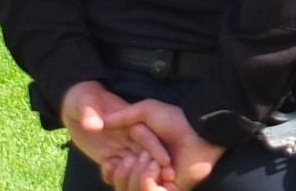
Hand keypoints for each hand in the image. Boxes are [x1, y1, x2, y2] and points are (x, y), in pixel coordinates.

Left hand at [61, 82, 173, 189]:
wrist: (73, 104)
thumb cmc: (83, 97)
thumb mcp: (84, 101)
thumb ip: (90, 113)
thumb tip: (92, 125)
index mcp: (129, 121)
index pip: (149, 136)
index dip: (157, 149)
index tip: (165, 162)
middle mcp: (128, 136)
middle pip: (146, 154)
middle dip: (152, 167)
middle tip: (159, 180)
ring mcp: (119, 146)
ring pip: (133, 165)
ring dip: (135, 175)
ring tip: (133, 182)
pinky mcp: (108, 155)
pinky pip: (116, 170)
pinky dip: (115, 176)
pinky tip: (109, 174)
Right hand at [100, 99, 223, 190]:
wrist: (199, 131)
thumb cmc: (176, 120)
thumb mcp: (147, 111)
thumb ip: (122, 117)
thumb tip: (97, 124)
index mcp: (137, 159)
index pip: (112, 177)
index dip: (109, 172)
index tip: (109, 162)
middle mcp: (144, 174)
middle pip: (119, 186)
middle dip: (124, 172)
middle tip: (138, 157)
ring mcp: (156, 184)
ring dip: (138, 175)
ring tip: (153, 161)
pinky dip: (148, 182)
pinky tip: (161, 169)